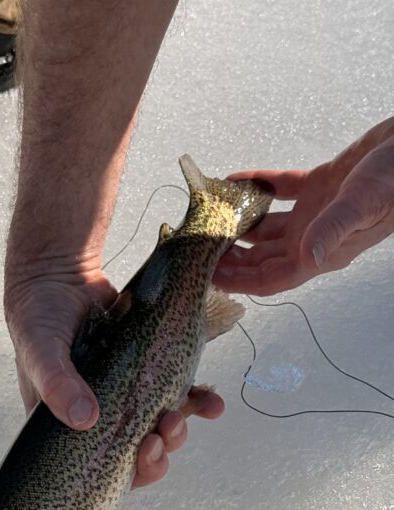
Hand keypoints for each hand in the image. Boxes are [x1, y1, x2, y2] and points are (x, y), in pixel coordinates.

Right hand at [4, 265, 224, 509]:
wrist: (59, 276)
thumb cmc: (38, 320)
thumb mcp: (39, 351)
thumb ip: (57, 384)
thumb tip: (86, 418)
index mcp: (64, 430)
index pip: (81, 481)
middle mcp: (97, 422)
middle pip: (128, 463)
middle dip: (148, 464)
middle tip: (156, 444)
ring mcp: (124, 400)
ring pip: (155, 435)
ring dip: (172, 436)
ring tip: (178, 419)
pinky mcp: (148, 374)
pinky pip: (178, 397)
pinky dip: (198, 403)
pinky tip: (211, 403)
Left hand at [213, 118, 393, 295]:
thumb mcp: (359, 205)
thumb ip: (331, 231)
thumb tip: (306, 258)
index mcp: (320, 252)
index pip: (270, 279)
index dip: (238, 283)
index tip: (207, 278)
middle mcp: (314, 238)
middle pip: (261, 259)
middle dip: (230, 259)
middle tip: (198, 250)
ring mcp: (317, 212)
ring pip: (268, 229)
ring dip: (240, 225)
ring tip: (211, 219)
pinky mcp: (322, 186)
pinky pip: (282, 190)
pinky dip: (259, 185)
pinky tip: (236, 179)